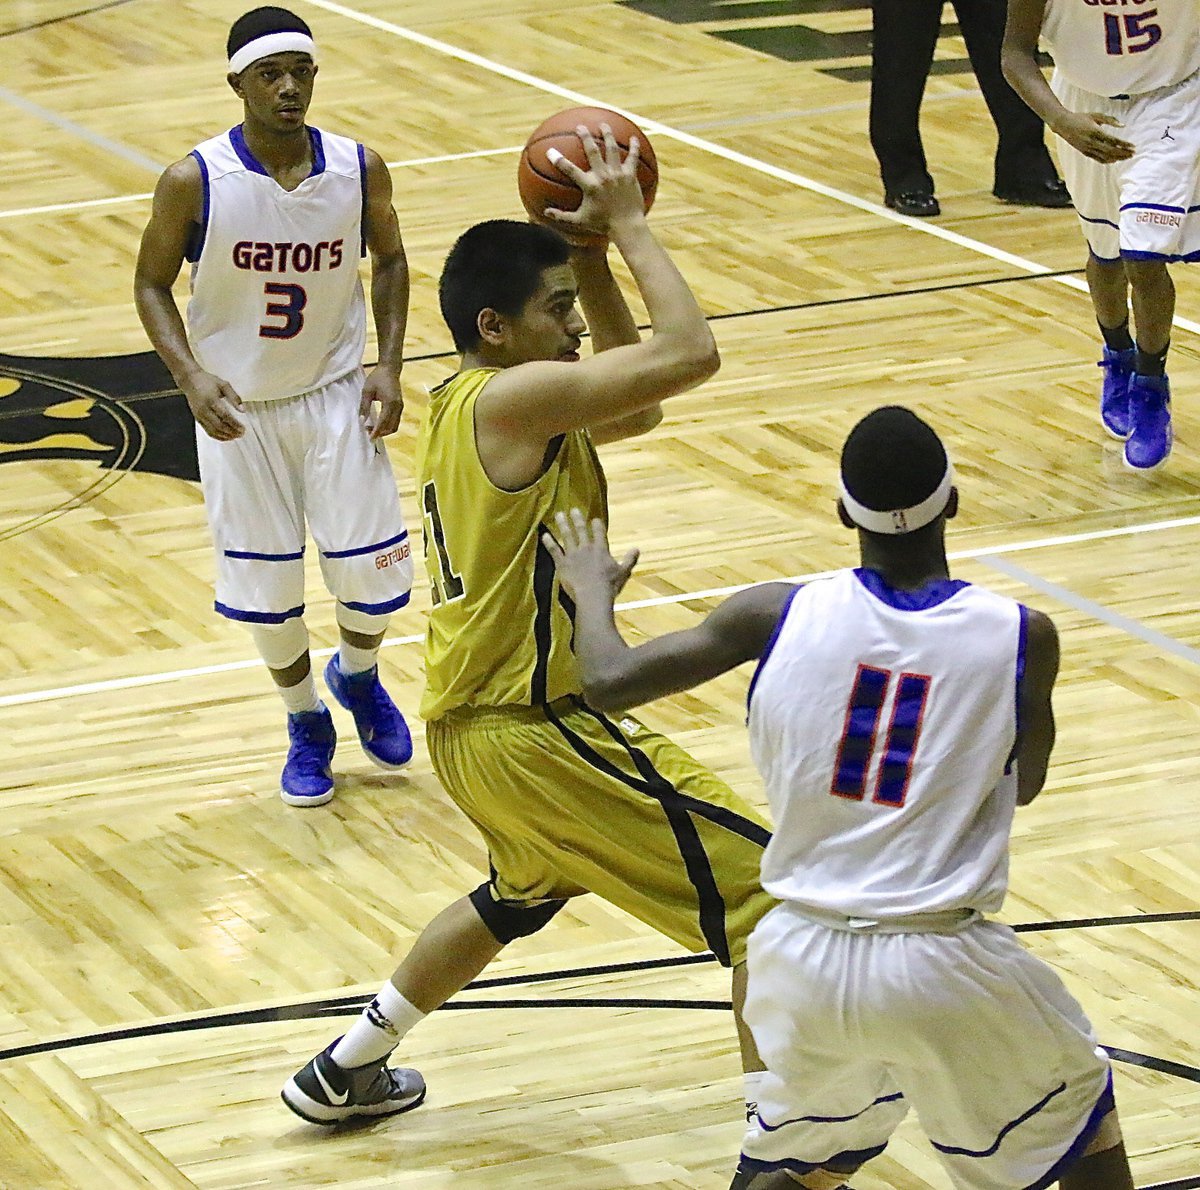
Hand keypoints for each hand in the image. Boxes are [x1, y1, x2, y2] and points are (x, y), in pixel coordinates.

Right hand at [180, 369, 244, 440]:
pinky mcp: (197, 419)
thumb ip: (234, 397)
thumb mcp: (223, 385)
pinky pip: (208, 431)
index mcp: (211, 400)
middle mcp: (204, 409)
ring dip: (225, 436)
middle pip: (219, 425)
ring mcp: (200, 415)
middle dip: (231, 432)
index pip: (225, 416)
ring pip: (213, 430)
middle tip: (241, 434)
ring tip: (236, 436)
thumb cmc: (207, 381)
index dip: (235, 424)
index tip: (243, 429)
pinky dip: (218, 436)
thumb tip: (243, 410)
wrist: (190, 381)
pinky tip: (226, 436)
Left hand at [361, 365, 403, 438]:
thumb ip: (364, 406)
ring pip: (395, 425)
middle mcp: (398, 407)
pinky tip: (379, 424)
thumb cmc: (377, 378)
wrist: (390, 369)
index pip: (383, 421)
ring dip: (385, 430)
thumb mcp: (367, 391)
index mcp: (390, 403)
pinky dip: (388, 426)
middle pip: (391, 427)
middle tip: (369, 434)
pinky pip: (395, 421)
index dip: (377, 431)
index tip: (370, 438)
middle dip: (381, 433)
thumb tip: (362, 420)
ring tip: (373, 430)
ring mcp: (400, 407)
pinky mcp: (400, 407)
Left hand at [543, 508, 638, 601]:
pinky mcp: (562, 563)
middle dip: (577, 519)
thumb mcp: (623, 572)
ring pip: (567, 536)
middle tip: (573, 509)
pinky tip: (544, 535)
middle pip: (581, 530)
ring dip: (563, 524)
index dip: (596, 525)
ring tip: (559, 515)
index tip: (594, 519)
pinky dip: (549, 542)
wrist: (592, 596)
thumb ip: (629, 559)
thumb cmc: (609, 586)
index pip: (599, 532)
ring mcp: (573, 555)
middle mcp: (586, 548)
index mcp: (601, 549)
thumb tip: (637, 549)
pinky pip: (554, 550)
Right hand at [544, 124, 643, 241]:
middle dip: (585, 136)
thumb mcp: (580, 221)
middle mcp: (603, 176)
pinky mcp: (630, 175)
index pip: (570, 169)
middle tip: (580, 126)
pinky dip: (634, 147)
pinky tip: (634, 138)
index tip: (549, 151)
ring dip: (607, 134)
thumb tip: (545, 213)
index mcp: (589, 186)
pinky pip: (633, 157)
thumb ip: (562, 216)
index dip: (558, 160)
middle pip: (592, 150)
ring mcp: (617, 174)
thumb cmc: (603, 225)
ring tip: (604, 125)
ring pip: (612, 148)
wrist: (627, 226)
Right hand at [1054, 111, 1134, 163]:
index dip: (1124, 144)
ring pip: (1104, 156)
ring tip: (1126, 157)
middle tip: (1133, 153)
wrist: (1063, 125)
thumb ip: (1110, 120)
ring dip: (1117, 158)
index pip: (1113, 140)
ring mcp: (1087, 148)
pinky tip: (1114, 160)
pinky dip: (1107, 160)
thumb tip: (1123, 125)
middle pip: (1110, 150)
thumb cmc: (1080, 118)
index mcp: (1095, 131)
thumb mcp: (1096, 115)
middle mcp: (1091, 142)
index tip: (1133, 146)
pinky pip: (1097, 158)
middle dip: (1123, 153)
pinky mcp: (1084, 152)